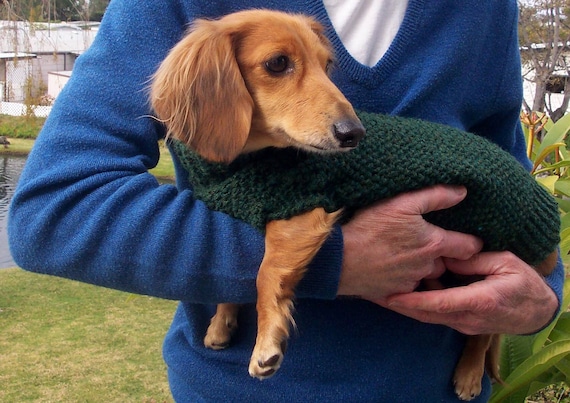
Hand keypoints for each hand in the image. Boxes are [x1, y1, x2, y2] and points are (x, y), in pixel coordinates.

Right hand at [338, 185, 482, 301]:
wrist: (340, 259)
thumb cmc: (370, 227)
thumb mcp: (402, 202)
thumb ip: (435, 196)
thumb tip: (462, 192)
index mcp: (434, 244)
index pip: (470, 247)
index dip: (470, 242)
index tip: (463, 238)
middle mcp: (427, 267)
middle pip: (446, 263)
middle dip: (440, 256)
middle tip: (423, 242)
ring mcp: (411, 283)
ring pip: (426, 276)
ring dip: (421, 268)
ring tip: (403, 255)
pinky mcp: (395, 294)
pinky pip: (407, 287)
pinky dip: (402, 279)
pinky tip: (389, 267)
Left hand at [383, 252, 558, 334]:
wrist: (536, 311)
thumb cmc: (523, 283)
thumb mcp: (505, 263)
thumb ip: (474, 261)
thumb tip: (447, 256)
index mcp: (479, 301)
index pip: (439, 303)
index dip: (413, 300)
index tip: (392, 295)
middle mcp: (467, 317)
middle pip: (426, 314)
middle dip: (400, 305)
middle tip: (375, 293)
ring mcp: (463, 323)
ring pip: (428, 316)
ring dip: (405, 306)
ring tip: (381, 291)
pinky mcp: (460, 322)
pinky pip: (435, 314)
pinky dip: (418, 305)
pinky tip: (403, 292)